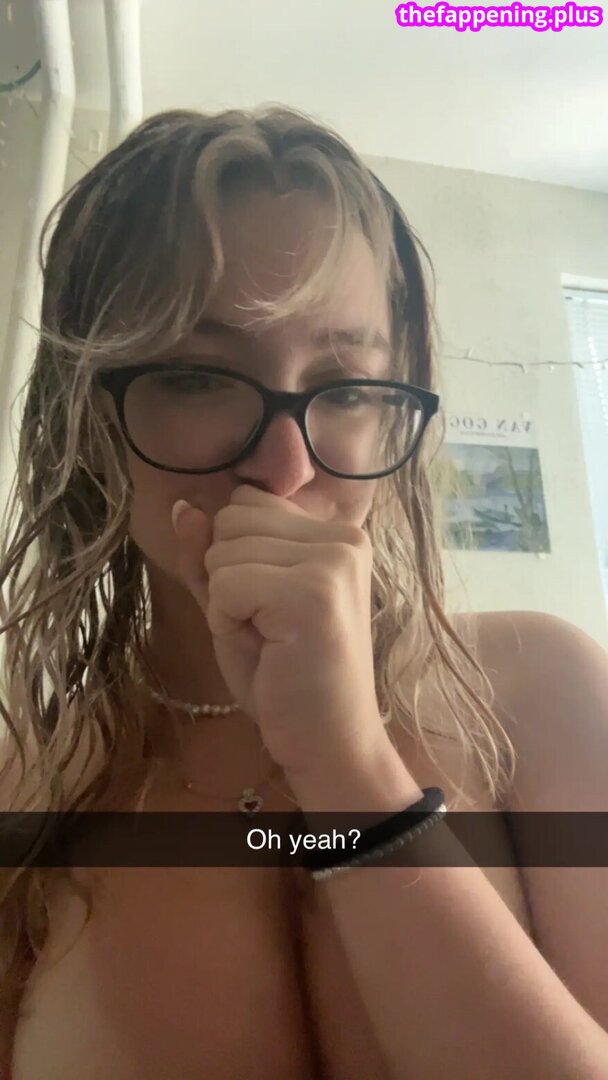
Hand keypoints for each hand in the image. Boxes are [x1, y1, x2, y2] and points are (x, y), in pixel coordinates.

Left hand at [172, 484, 386, 780]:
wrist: (329, 744)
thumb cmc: (286, 678)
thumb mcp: (238, 605)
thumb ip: (211, 555)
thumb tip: (181, 506)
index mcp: (335, 532)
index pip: (246, 502)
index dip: (235, 556)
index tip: (268, 605)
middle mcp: (344, 536)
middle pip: (231, 518)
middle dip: (227, 575)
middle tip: (267, 626)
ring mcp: (333, 560)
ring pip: (223, 550)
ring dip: (226, 602)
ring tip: (269, 638)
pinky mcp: (314, 591)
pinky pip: (225, 583)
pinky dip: (225, 620)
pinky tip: (266, 647)